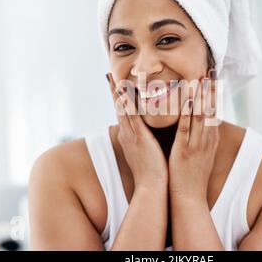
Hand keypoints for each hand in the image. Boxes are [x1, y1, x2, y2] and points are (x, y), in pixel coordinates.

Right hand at [107, 73, 168, 188]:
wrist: (152, 186)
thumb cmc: (153, 171)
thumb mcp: (147, 152)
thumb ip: (148, 140)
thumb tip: (152, 133)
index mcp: (131, 136)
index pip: (124, 113)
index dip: (119, 98)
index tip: (115, 84)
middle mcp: (127, 133)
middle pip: (119, 107)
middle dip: (114, 90)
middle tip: (108, 75)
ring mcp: (131, 135)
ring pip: (123, 109)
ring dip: (119, 92)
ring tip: (113, 77)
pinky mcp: (137, 137)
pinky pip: (131, 115)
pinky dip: (127, 103)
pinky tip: (124, 91)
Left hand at [168, 75, 218, 199]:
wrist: (189, 197)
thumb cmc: (191, 176)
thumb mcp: (200, 155)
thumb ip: (199, 139)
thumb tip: (199, 126)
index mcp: (209, 140)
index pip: (214, 112)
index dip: (214, 94)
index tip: (213, 77)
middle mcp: (206, 139)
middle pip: (211, 110)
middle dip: (211, 89)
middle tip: (211, 70)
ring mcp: (197, 144)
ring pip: (201, 115)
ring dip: (201, 96)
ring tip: (201, 77)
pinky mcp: (185, 150)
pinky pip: (187, 128)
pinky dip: (188, 113)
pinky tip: (189, 100)